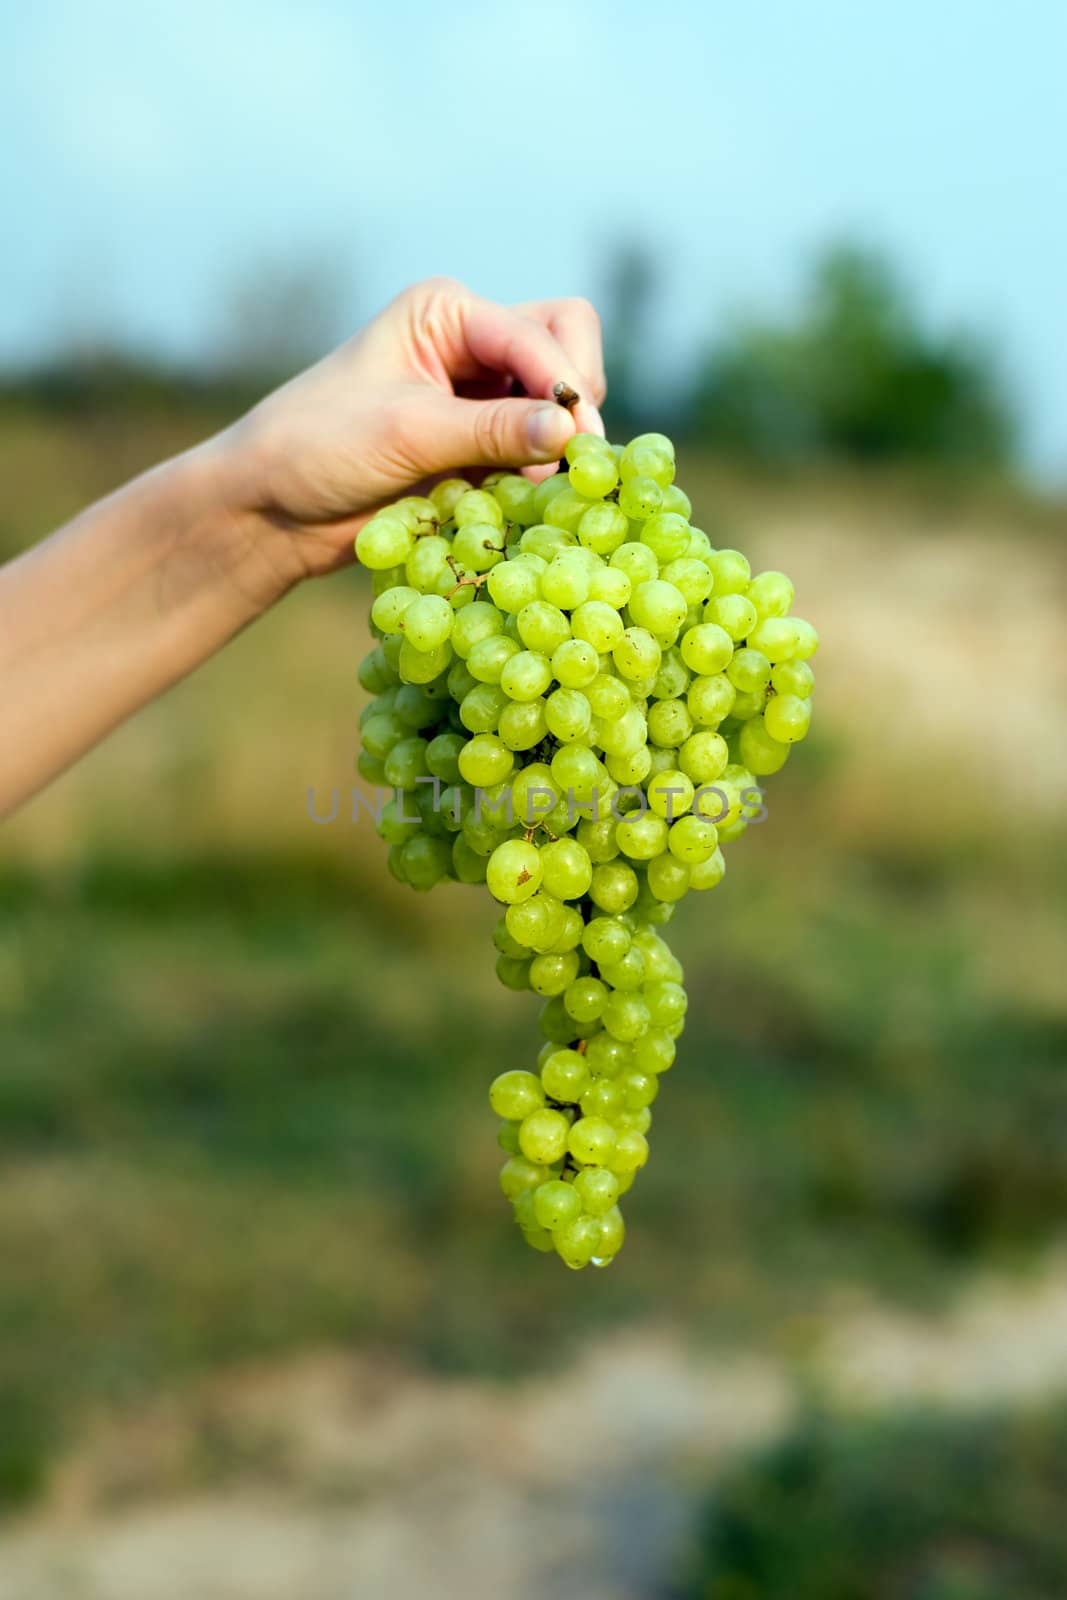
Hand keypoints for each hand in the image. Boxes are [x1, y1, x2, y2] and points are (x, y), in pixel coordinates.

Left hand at [221, 277, 605, 582]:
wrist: (272, 509)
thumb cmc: (319, 447)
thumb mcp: (407, 432)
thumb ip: (492, 431)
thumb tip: (570, 433)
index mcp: (448, 313)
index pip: (542, 331)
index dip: (566, 385)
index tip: (577, 442)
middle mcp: (469, 345)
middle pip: (565, 351)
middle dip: (574, 401)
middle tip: (572, 460)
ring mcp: (477, 398)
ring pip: (555, 407)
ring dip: (557, 447)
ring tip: (543, 491)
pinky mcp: (477, 449)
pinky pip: (533, 455)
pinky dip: (537, 479)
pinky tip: (526, 507)